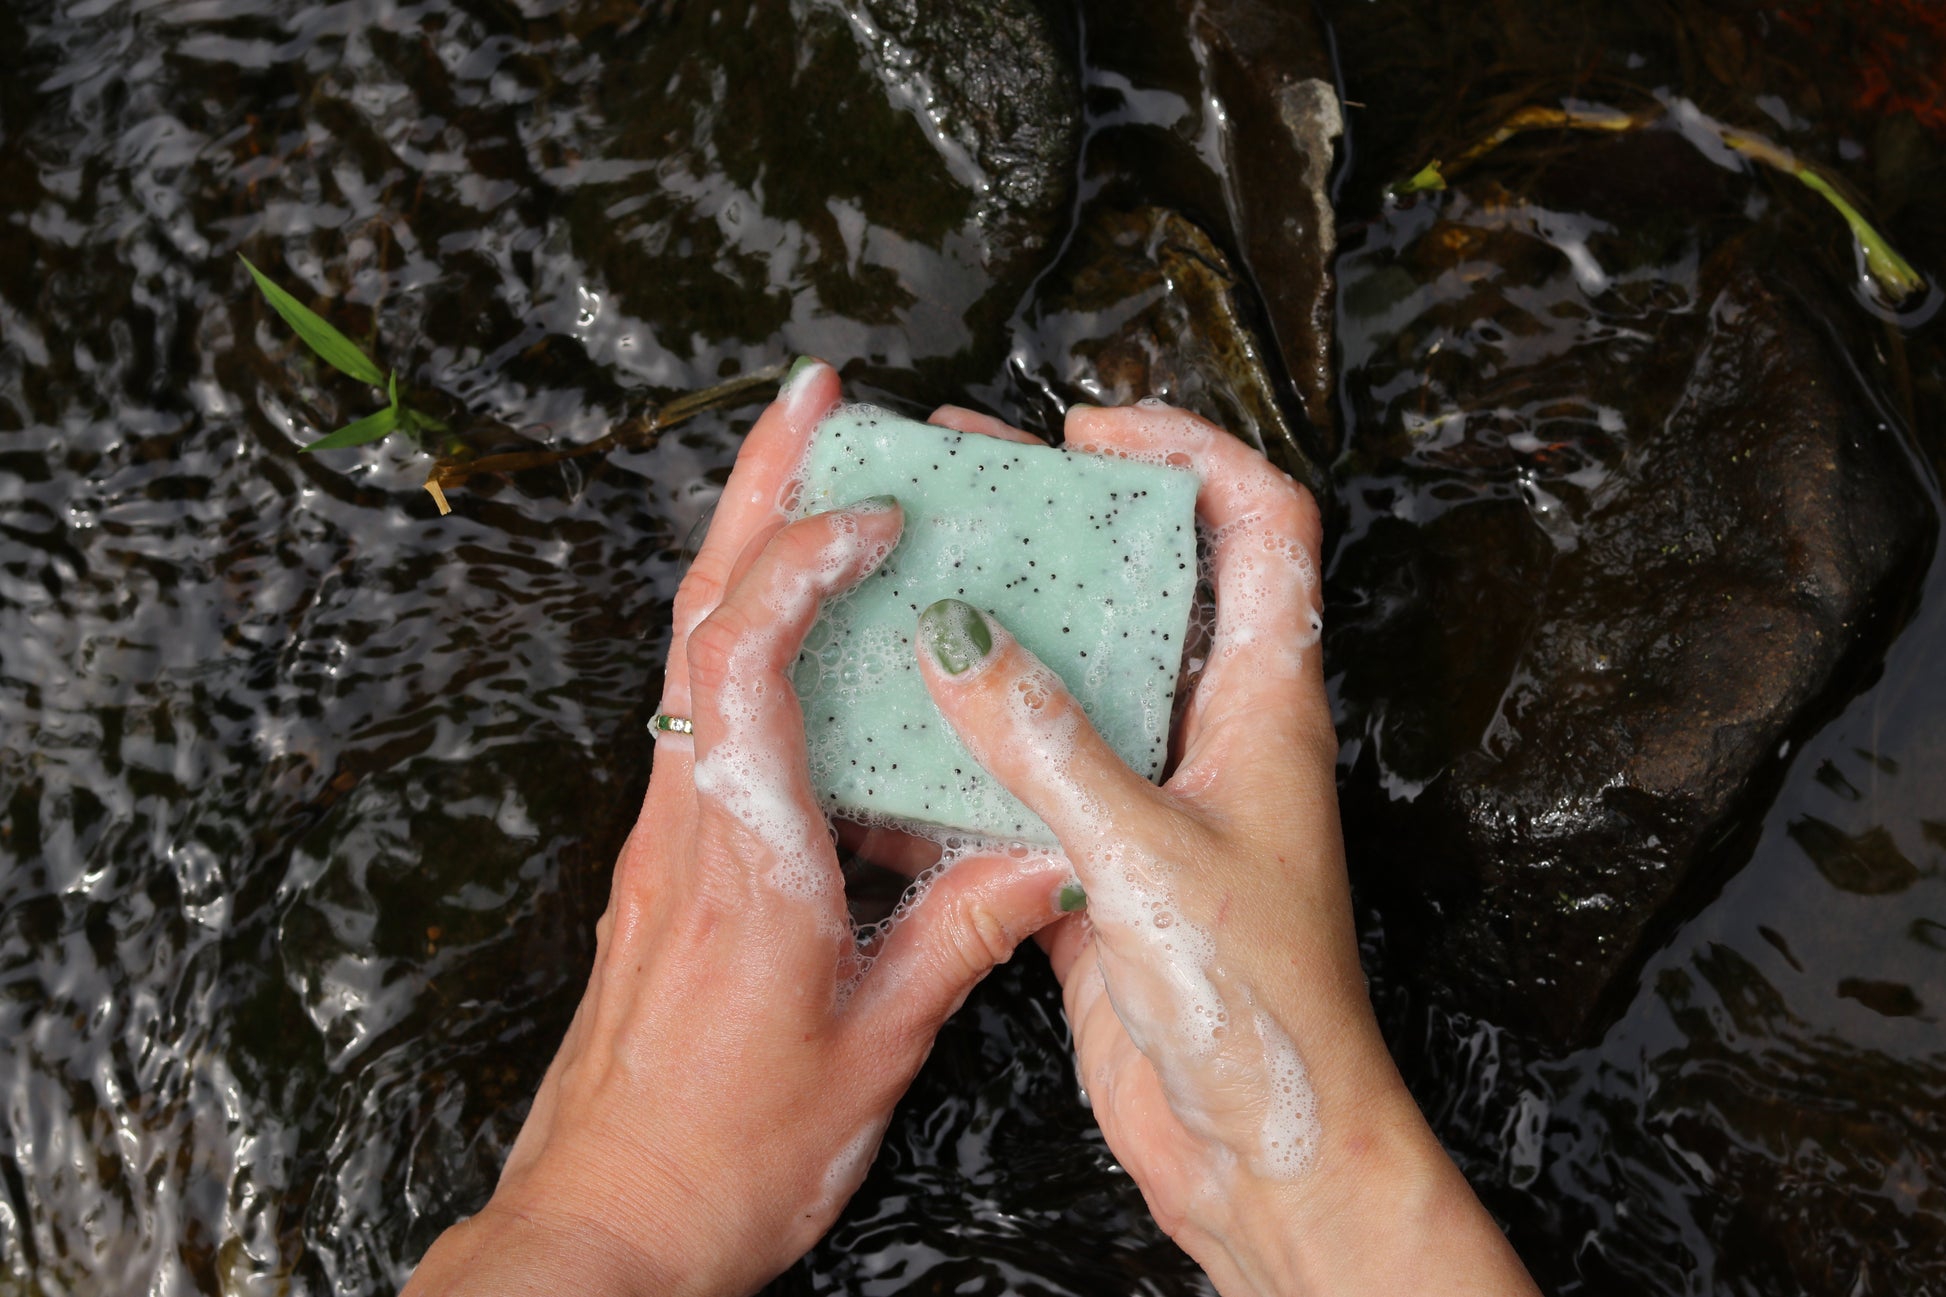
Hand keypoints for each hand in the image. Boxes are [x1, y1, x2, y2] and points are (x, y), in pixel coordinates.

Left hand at [404, 362, 1076, 1296]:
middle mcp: (687, 820)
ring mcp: (663, 833)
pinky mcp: (664, 858)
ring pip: (689, 648)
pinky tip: (798, 626)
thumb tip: (1049, 850)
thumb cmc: (730, 1150)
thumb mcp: (876, 1045)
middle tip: (815, 394)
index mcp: (746, 854)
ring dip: (744, 542)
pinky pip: (699, 707)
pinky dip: (744, 628)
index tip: (877, 510)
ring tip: (810, 468)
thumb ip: (964, 932)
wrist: (605, 1219)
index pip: (749, 657)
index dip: (803, 559)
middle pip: (699, 610)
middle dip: (754, 485)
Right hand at [916, 401, 1540, 1296]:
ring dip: (1015, 615)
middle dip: (1070, 513)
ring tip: (918, 564)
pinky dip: (980, 726)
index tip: (1090, 432)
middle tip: (969, 473)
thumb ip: (1049, 744)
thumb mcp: (1146, 856)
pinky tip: (904, 710)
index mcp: (1266, 704)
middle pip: (1157, 578)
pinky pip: (1040, 760)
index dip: (1190, 451)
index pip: (1262, 523)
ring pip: (1089, 667)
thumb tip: (958, 636)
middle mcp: (1217, 731)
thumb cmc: (1259, 1008)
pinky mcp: (1107, 854)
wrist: (1259, 1149)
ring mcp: (1160, 791)